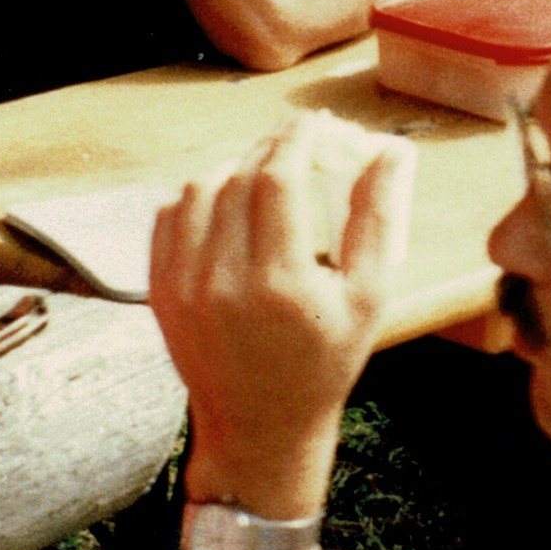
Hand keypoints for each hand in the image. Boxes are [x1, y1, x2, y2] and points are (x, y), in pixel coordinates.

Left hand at [150, 118, 404, 516]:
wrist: (261, 427)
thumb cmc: (326, 363)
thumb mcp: (369, 297)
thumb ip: (377, 219)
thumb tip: (390, 152)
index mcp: (282, 284)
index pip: (279, 179)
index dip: (297, 139)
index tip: (315, 122)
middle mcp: (224, 282)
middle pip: (238, 178)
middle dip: (270, 148)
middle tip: (298, 140)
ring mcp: (183, 287)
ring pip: (198, 190)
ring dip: (232, 167)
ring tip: (264, 169)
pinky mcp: (160, 292)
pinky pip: (168, 218)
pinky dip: (197, 196)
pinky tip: (226, 198)